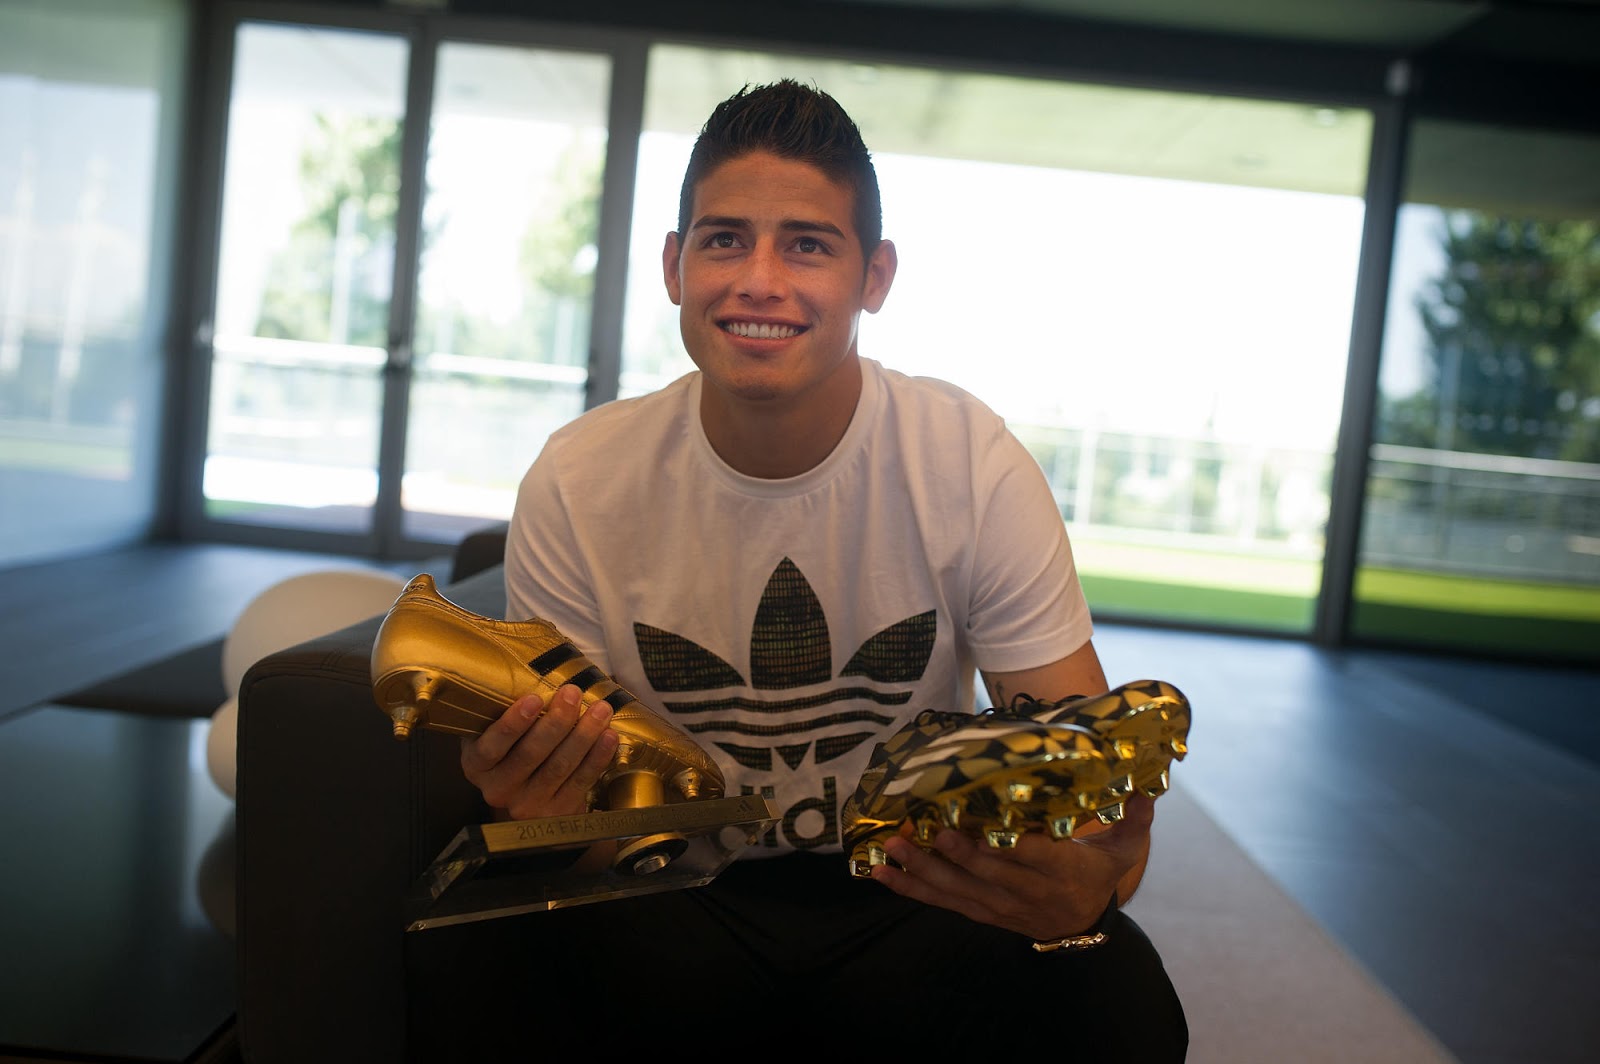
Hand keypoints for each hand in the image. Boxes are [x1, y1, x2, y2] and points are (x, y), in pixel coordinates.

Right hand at [459, 684, 619, 820]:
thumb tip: (534, 669)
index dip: (513, 724)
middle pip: (530, 755)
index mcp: (477, 765)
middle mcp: (497, 789)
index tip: (535, 698)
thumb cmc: (513, 749)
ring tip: (601, 709)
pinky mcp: (556, 815)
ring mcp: (526, 806)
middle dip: (556, 722)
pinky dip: (597, 758)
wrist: (529, 796)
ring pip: (559, 767)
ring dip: (584, 735)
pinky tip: (609, 736)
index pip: (491, 746)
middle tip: (573, 693)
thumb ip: (503, 711)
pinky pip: (580, 783)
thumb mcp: (496, 732)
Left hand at [870, 794, 1154, 941]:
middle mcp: (1026, 892)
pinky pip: (939, 902)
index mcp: (1062, 872)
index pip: (1035, 859)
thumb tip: (1149, 788)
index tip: (990, 829)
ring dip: (923, 870)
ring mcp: (997, 905)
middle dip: (959, 856)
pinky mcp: (976, 911)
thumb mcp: (1122, 850)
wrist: (1078, 924)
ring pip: (957, 890)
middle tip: (932, 831)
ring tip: (892, 849)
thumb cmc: (1095, 874)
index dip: (1011, 848)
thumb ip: (1134, 821)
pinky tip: (881, 873)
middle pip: (989, 875)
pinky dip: (909, 888)